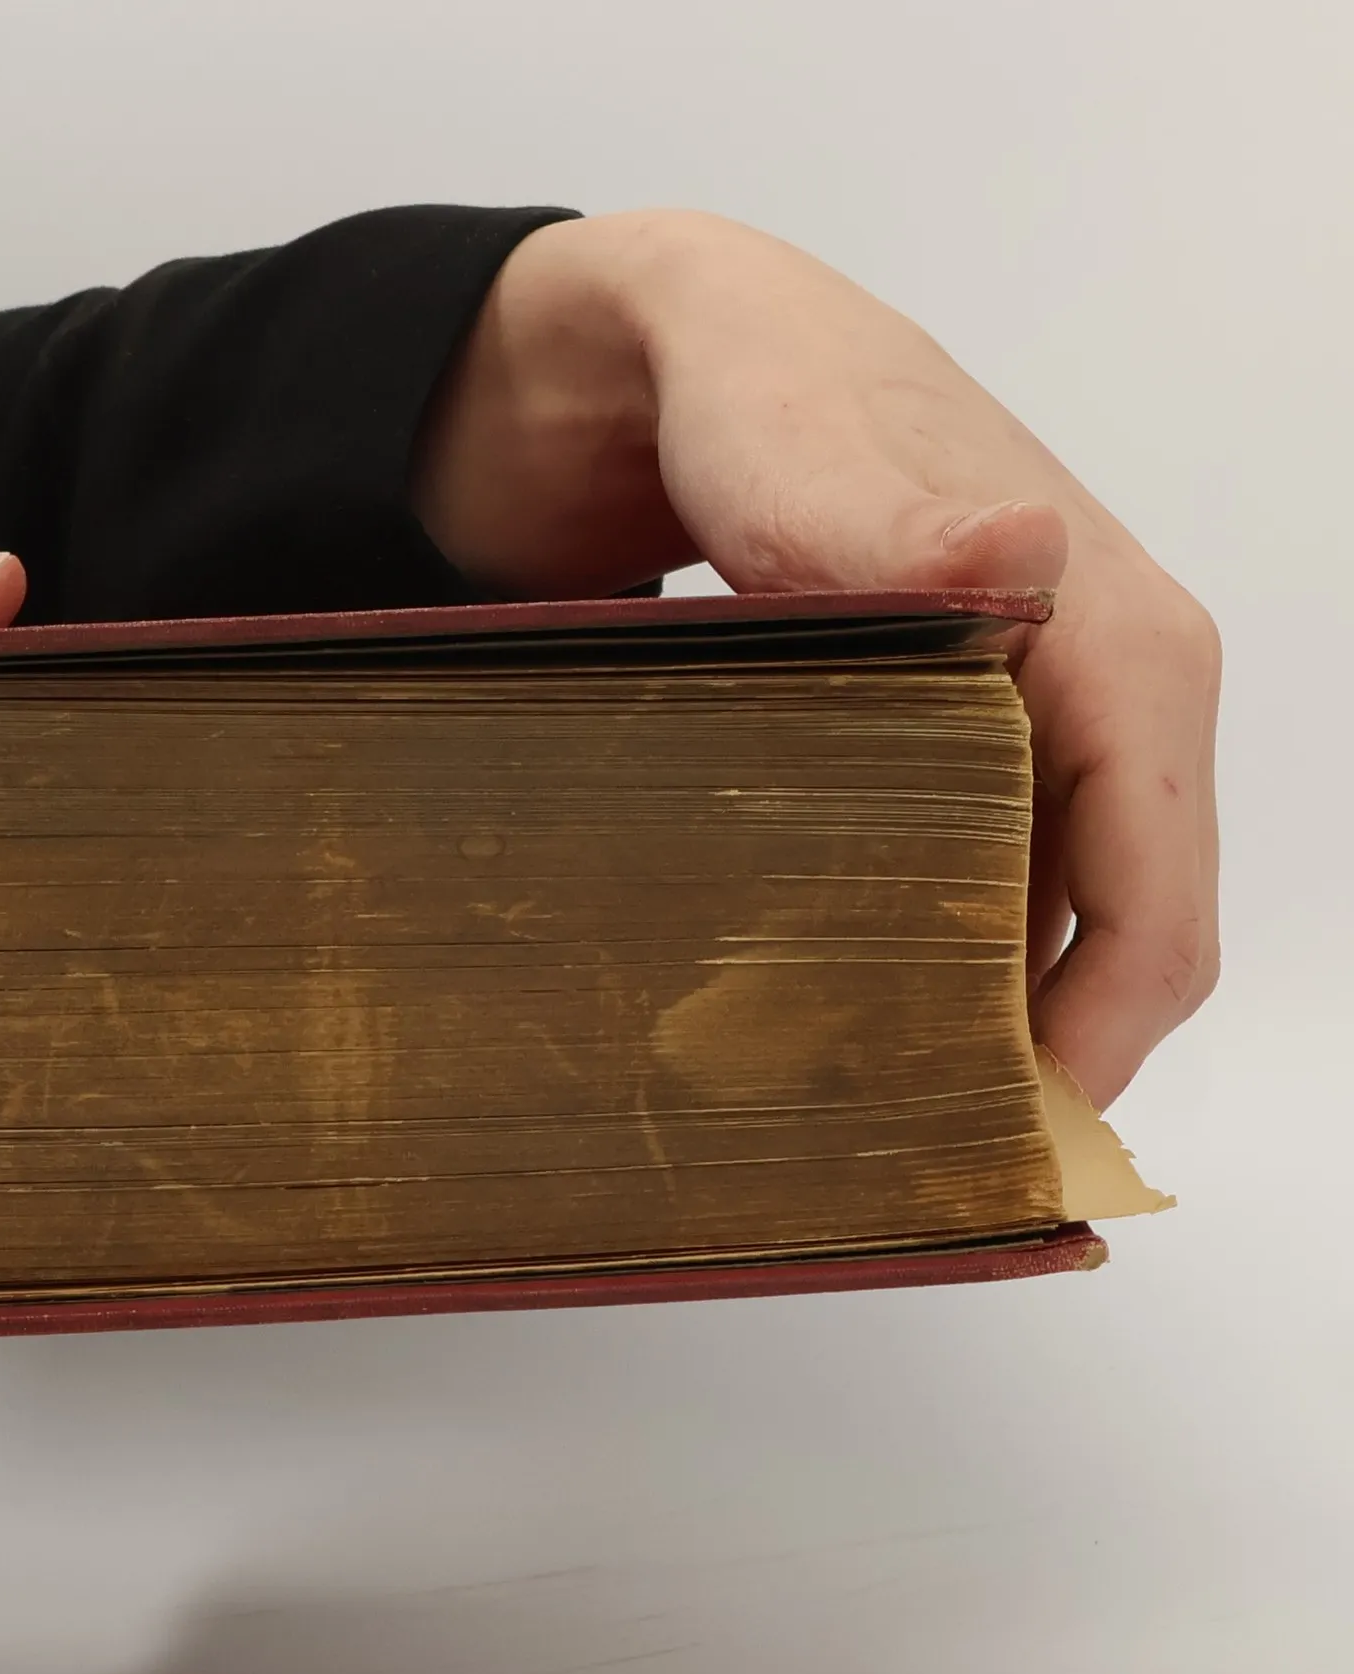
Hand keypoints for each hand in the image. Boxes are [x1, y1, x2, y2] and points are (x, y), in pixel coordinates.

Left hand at [413, 210, 1219, 1107]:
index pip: (1157, 887)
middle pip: (1120, 926)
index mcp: (1120, 643)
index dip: (1097, 1033)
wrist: (688, 358)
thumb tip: (1019, 556)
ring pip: (1057, 911)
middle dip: (1042, 1045)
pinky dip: (947, 949)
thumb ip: (896, 518)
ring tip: (875, 1099)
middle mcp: (1109, 694)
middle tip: (916, 1144)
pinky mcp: (972, 735)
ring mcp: (1043, 719)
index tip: (1004, 1134)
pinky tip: (853, 999)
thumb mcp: (803, 446)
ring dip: (989, 1011)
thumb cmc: (760, 391)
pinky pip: (999, 871)